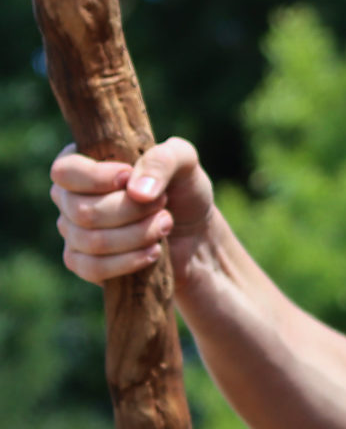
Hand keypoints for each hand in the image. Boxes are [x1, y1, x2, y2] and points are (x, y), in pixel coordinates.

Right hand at [52, 137, 216, 286]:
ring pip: (91, 241)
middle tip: (162, 204)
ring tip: (165, 224)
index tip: (130, 177)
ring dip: (138, 235)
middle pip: (83, 211)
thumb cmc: (183, 189)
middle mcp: (68, 197)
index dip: (97, 178)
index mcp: (80, 163)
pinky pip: (91, 268)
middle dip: (132, 210)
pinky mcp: (84, 263)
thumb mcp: (183, 161)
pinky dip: (128, 262)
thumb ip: (162, 160)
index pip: (65, 172)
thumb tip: (136, 192)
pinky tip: (153, 252)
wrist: (197, 233)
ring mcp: (73, 232)